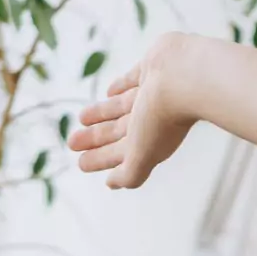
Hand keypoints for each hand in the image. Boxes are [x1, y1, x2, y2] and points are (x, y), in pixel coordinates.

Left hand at [67, 35, 197, 189]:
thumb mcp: (141, 154)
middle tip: (72, 143)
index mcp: (150, 143)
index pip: (120, 155)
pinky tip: (109, 91)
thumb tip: (113, 184)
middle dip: (95, 139)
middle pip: (117, 133)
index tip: (81, 164)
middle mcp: (152, 122)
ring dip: (101, 115)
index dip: (100, 160)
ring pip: (120, 109)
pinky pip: (131, 81)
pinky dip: (119, 88)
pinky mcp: (153, 70)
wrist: (184, 77)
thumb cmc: (162, 118)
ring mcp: (152, 96)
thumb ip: (130, 173)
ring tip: (81, 118)